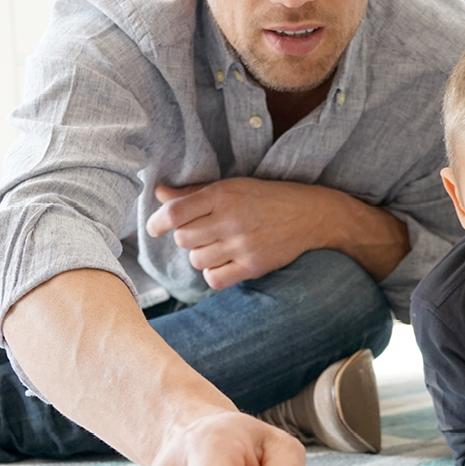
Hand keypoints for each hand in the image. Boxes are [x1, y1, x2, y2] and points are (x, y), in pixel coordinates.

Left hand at [147, 178, 324, 288]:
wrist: (310, 215)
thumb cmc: (266, 198)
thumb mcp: (231, 187)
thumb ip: (193, 193)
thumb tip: (159, 192)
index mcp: (222, 195)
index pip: (174, 213)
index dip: (157, 223)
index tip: (154, 228)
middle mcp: (230, 219)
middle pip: (183, 239)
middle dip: (186, 238)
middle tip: (201, 233)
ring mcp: (242, 244)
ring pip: (196, 259)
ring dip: (200, 255)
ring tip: (216, 246)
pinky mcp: (253, 266)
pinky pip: (214, 278)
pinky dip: (213, 273)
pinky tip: (223, 263)